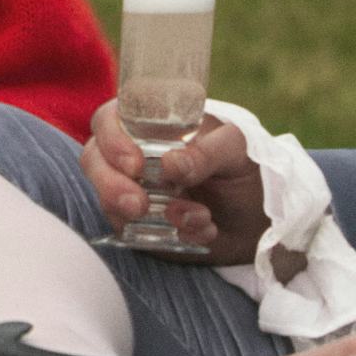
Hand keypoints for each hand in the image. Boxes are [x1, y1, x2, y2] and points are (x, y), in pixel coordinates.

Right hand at [79, 106, 262, 264]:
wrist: (262, 218)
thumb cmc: (246, 168)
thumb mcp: (237, 150)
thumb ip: (207, 152)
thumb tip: (170, 164)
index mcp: (151, 124)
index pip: (109, 120)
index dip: (111, 139)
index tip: (134, 164)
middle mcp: (133, 155)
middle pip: (94, 161)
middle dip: (110, 186)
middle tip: (138, 206)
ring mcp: (132, 190)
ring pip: (106, 199)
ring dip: (142, 215)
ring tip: (195, 219)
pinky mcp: (137, 224)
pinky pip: (131, 232)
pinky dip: (166, 235)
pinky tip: (202, 231)